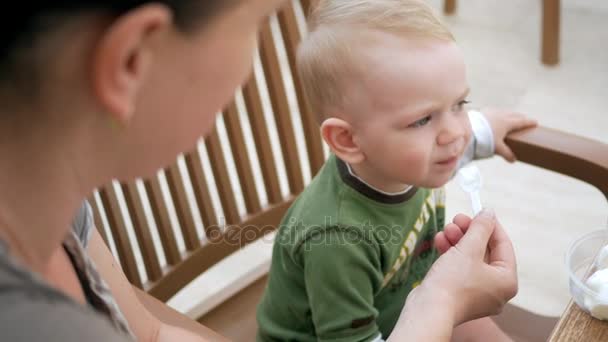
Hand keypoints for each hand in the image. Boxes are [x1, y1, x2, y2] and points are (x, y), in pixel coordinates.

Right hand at [419, 210, 517, 324]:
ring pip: (471, 260)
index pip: (503, 245)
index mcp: (506, 280)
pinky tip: (439, 241)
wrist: (429, 310)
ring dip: (458, 241)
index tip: (477, 210)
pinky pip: (460, 270)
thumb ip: (481, 228)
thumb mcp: (468, 248)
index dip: (490, 225)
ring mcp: (477, 294)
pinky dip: (451, 255)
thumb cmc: (453, 281)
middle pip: (486, 252)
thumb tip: (489, 212)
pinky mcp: (460, 295)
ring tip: (445, 229)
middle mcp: (496, 289)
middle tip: (457, 219)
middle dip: (469, 233)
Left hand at [483, 108, 536, 161]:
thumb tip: (513, 160)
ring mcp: (492, 112)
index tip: (536, 123)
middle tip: (525, 120)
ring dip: (510, 115)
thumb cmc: (484, 138)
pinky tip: (495, 117)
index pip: (522, 121)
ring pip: (504, 112)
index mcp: (508, 122)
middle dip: (521, 117)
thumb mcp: (496, 147)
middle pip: (514, 115)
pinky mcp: (483, 112)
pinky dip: (499, 115)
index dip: (529, 122)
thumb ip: (506, 153)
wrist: (467, 128)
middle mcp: (501, 115)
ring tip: (511, 118)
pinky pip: (495, 112)